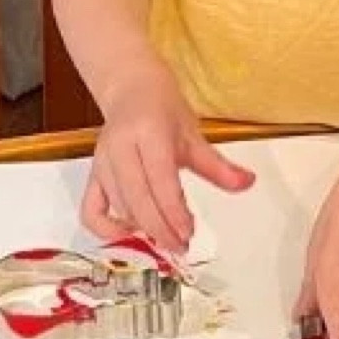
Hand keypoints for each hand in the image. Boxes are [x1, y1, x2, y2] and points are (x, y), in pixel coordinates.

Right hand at [81, 64, 253, 252]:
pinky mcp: (92, 176)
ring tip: (168, 239)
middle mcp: (119, 148)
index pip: (159, 179)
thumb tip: (247, 183)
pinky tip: (132, 235)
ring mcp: (101, 163)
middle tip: (181, 246)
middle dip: (160, 228)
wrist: (131, 91)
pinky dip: (107, 229)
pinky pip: (90, 211)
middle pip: (137, 199)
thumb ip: (218, 165)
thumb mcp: (194, 134)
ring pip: (118, 206)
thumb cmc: (162, 111)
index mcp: (148, 133)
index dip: (173, 211)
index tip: (188, 233)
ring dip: (142, 229)